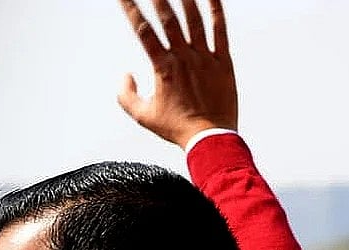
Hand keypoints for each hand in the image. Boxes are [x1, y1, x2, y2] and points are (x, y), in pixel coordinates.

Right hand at [117, 0, 236, 148]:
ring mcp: (205, 58)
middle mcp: (184, 58)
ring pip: (194, 20)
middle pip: (169, 19)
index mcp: (163, 68)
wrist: (210, 138)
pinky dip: (216, 11)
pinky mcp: (223, 62)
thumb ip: (126, 95)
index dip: (131, 10)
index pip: (143, 32)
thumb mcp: (142, 116)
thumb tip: (125, 74)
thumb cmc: (177, 128)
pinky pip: (220, 31)